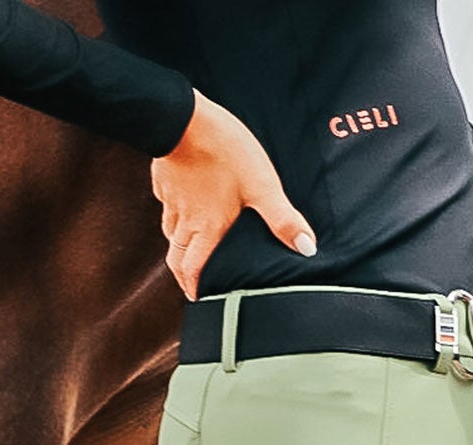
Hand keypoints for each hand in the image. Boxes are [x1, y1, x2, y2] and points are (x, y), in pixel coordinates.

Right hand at [152, 92, 316, 299]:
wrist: (182, 117)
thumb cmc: (223, 151)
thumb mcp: (262, 185)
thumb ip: (282, 218)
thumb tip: (307, 248)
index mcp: (206, 229)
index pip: (191, 270)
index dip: (193, 287)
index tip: (197, 299)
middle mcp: (184, 221)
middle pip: (175, 258)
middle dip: (182, 274)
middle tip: (191, 282)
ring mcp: (171, 200)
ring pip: (170, 233)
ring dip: (178, 245)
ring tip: (190, 248)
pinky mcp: (165, 179)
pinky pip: (167, 205)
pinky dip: (174, 213)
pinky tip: (184, 205)